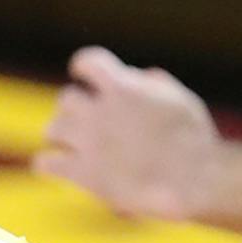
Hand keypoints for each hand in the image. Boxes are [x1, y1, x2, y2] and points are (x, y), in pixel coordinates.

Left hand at [35, 46, 219, 219]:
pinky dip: (47, 164)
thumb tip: (140, 75)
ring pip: (53, 128)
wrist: (194, 180)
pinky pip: (46, 163)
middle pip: (67, 98)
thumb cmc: (195, 140)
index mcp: (122, 88)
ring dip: (61, 134)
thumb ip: (156, 84)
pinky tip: (53, 166)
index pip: (87, 62)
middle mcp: (99, 111)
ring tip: (72, 144)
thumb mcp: (180, 99)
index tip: (83, 74)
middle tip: (88, 122)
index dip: (83, 66)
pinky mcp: (84, 173)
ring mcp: (89, 142)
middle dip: (77, 109)